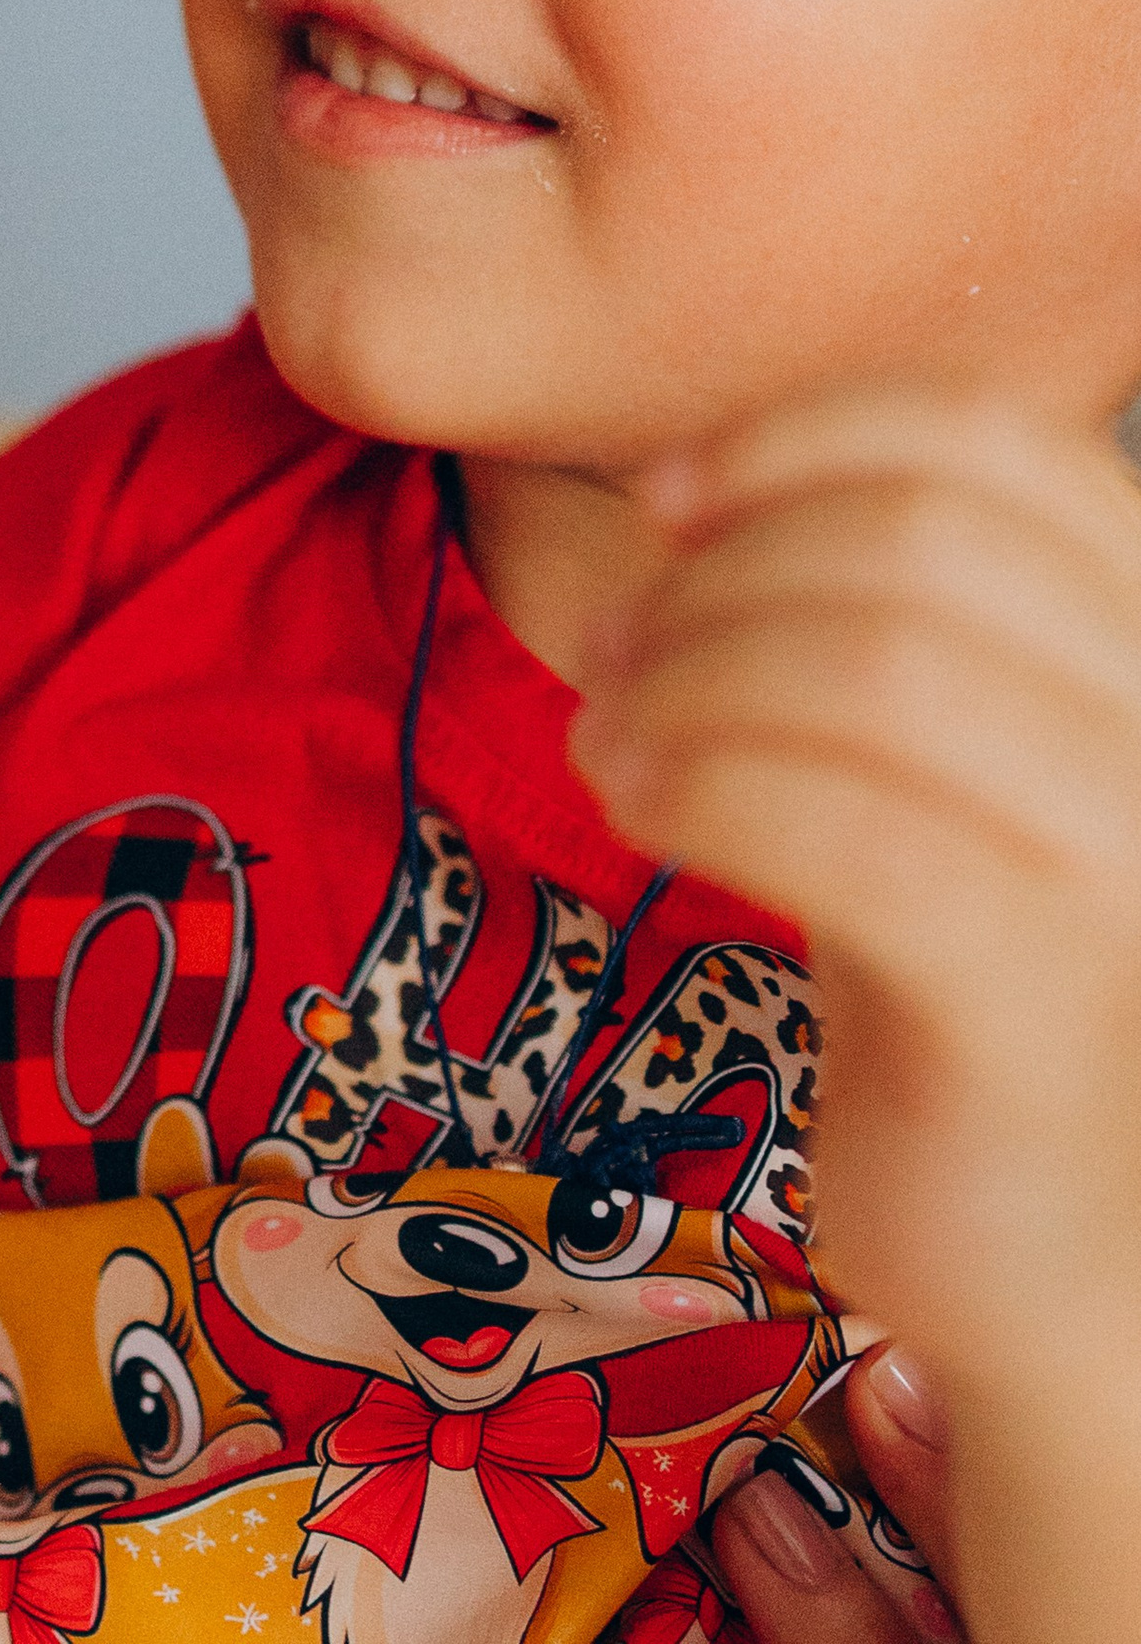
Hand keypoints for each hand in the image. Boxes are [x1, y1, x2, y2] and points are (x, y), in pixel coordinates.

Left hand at [574, 391, 1140, 1643]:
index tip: (668, 497)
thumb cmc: (970, 966)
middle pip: (912, 539)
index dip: (802, 436)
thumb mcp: (937, 743)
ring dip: (688, 669)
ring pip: (872, 663)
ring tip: (607, 733)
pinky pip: (843, 828)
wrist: (1067, 1258)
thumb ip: (869, 603)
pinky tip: (630, 803)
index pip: (992, 444)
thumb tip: (683, 482)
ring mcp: (1126, 866)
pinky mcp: (1041, 1002)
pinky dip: (698, 780)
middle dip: (720, 566)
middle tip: (610, 642)